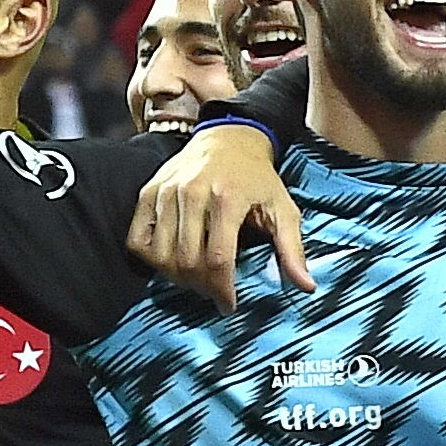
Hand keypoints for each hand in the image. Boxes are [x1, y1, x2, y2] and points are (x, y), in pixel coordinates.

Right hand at [127, 127, 312, 312]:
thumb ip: (293, 250)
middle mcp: (193, 192)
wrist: (229, 139)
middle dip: (202, 287)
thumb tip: (306, 287)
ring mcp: (167, 191)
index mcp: (228, 198)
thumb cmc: (258, 179)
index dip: (222, 290)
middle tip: (214, 292)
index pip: (217, 258)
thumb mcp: (283, 209)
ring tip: (196, 280)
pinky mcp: (149, 192)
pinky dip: (153, 259)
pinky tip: (172, 262)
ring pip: (161, 255)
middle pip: (187, 260)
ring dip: (177, 278)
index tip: (229, 305)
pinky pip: (138, 239)